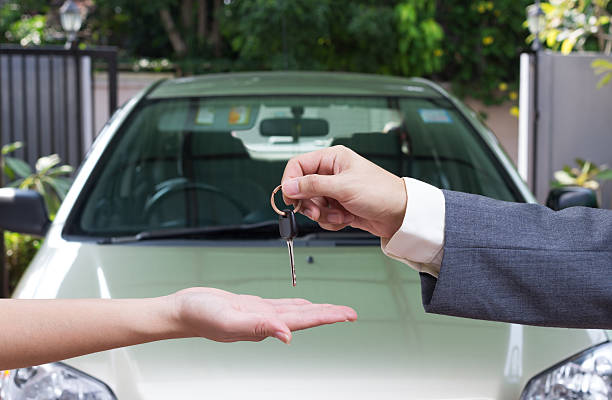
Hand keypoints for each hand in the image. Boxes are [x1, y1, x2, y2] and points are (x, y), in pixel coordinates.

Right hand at [173, 287, 356, 343]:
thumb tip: (288, 336)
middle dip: (330, 314)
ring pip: (297, 311)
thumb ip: (258, 327)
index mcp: (265, 326)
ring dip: (317, 310)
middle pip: (306, 317)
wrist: (183, 310)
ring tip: (335, 309)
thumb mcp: (229, 319)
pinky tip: (305, 304)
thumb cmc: (200, 316)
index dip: (328, 317)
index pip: (304, 321)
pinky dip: (297, 304)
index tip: (347, 316)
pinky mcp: (253, 306)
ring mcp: (261, 315)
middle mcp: (267, 322)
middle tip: (351, 312)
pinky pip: (282, 305)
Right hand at [281, 145, 406, 238]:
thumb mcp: (343, 187)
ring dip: (324, 214)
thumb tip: (289, 186)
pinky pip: (323, 215)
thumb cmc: (381, 192)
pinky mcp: (339, 206)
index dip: (290, 181)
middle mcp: (331, 173)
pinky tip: (346, 218)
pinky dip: (332, 220)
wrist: (399, 214)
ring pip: (312, 205)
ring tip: (340, 214)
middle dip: (310, 203)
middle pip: (302, 188)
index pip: (298, 165)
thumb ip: (312, 185)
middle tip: (317, 211)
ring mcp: (335, 191)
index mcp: (332, 159)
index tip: (290, 198)